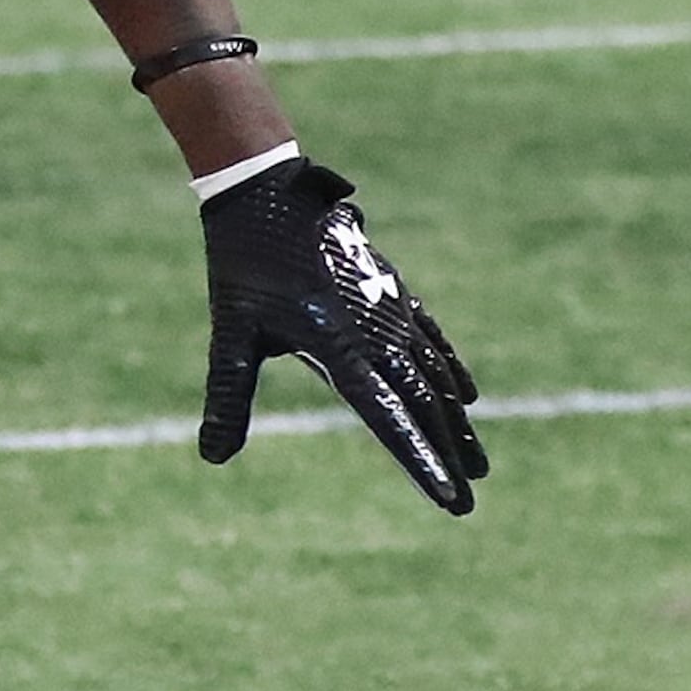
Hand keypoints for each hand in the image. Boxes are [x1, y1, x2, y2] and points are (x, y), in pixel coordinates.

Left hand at [197, 157, 485, 513]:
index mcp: (339, 346)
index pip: (389, 418)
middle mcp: (376, 332)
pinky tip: (465, 395)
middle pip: (423, 404)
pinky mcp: (391, 291)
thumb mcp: (233, 333)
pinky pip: (432, 339)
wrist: (269, 193)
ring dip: (456, 420)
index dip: (421, 461)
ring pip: (435, 375)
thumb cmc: (245, 266)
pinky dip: (451, 369)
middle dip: (449, 452)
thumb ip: (230, 396)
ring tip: (477, 463)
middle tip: (471, 496)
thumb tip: (212, 457)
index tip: (449, 497)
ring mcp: (390, 310)